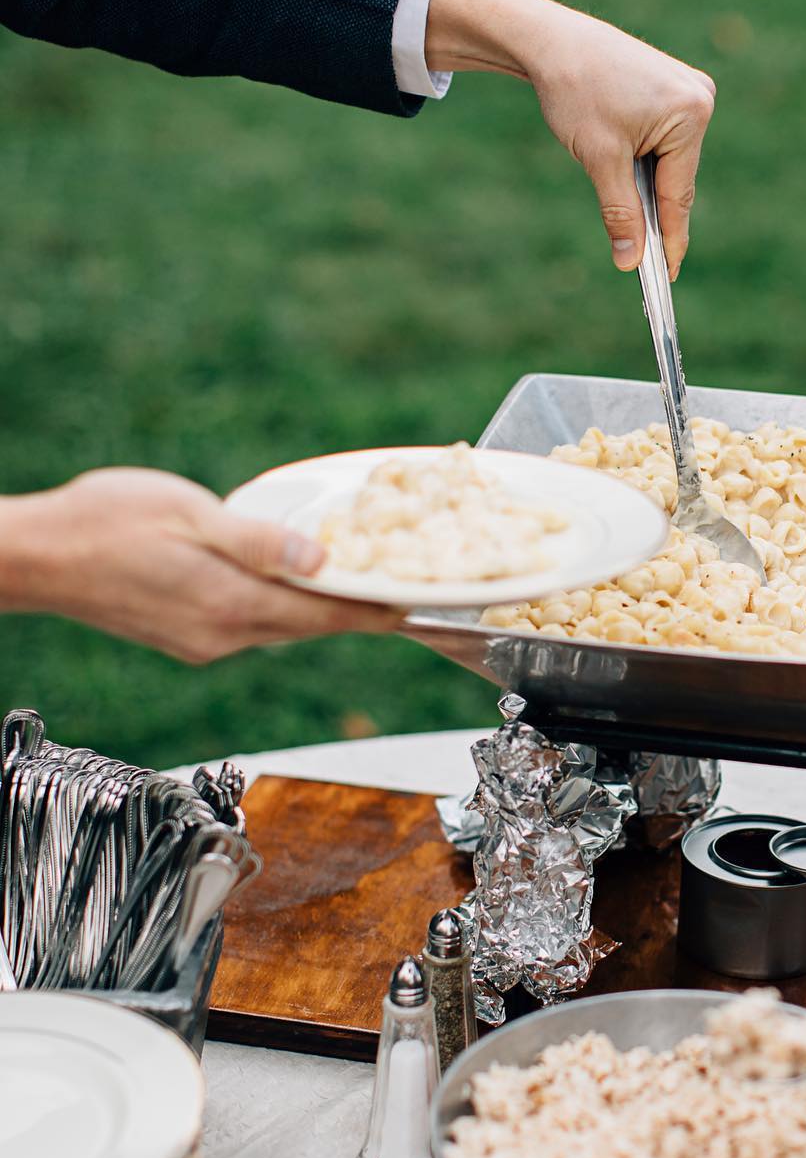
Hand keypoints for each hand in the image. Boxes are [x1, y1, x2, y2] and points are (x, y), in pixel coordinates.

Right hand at [0, 468, 401, 662]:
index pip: (322, 615)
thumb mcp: (188, 515)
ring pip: (278, 628)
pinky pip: (249, 625)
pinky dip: (279, 608)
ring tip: (358, 586)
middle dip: (355, 611)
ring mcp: (201, 643)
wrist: (32, 558)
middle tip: (402, 593)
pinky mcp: (184, 639)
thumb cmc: (101, 522)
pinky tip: (289, 586)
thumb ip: (258, 542)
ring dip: (317, 609)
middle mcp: (221, 635)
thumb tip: (322, 563)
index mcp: (229, 604)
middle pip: (307, 627)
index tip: (416, 607)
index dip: (373, 610)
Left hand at [425, 0, 715, 278]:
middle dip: (654, 208)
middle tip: (638, 254)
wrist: (552, 40)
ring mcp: (690, 90)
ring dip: (645, 181)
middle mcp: (700, 98)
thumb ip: (620, 211)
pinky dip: (644, 158)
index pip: (680, 193)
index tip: (667, 276)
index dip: (671, 239)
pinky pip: (665, 139)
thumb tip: (631, 260)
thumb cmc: (575, 90)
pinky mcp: (674, 87)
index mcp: (691, 114)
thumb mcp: (599, 158)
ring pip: (670, 160)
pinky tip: (621, 157)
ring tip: (617, 186)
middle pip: (678, 177)